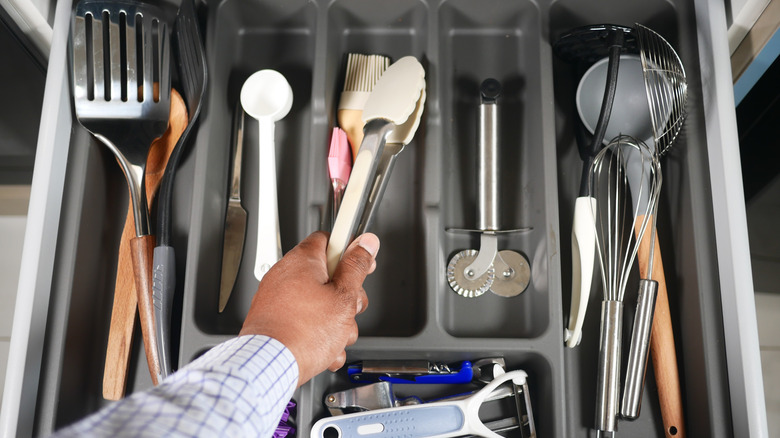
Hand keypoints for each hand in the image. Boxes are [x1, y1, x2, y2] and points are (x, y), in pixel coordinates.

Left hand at [239, 231, 378, 385]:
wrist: (270, 367)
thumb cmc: (302, 333)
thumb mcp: (343, 297)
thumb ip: (357, 268)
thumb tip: (366, 243)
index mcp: (302, 261)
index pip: (331, 240)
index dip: (351, 250)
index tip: (363, 261)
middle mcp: (286, 275)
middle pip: (329, 276)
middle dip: (346, 297)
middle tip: (349, 308)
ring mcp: (278, 299)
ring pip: (320, 304)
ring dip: (335, 322)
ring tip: (335, 336)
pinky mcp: (275, 321)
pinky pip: (305, 322)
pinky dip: (317, 335)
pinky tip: (324, 349)